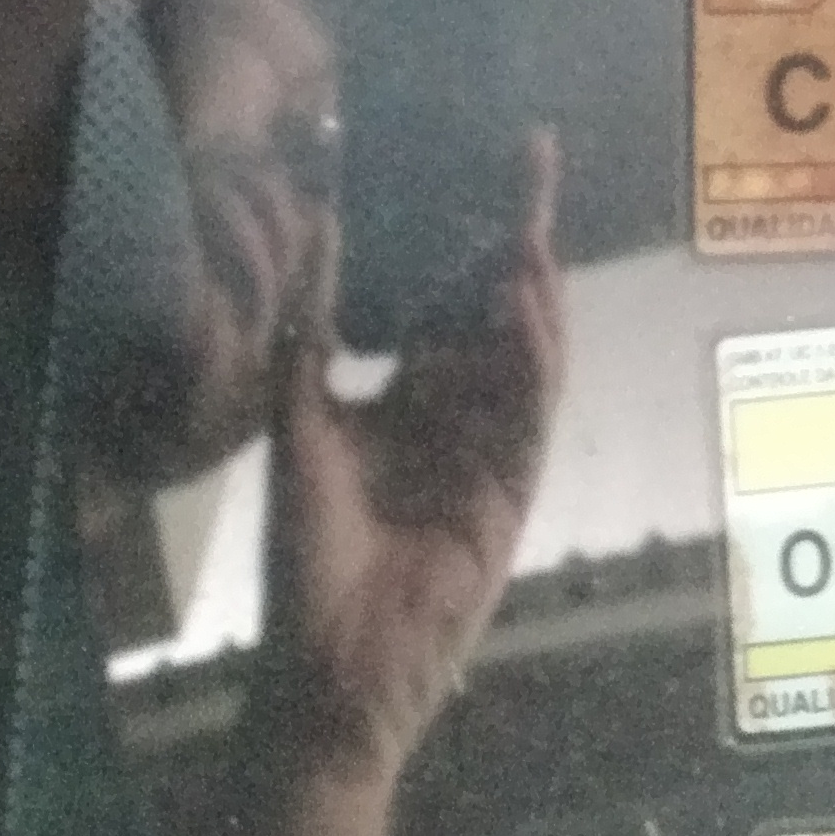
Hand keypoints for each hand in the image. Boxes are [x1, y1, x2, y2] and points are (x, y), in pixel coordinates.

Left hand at [254, 133, 564, 802]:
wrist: (327, 670)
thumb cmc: (305, 561)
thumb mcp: (300, 427)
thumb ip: (314, 338)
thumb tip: (322, 237)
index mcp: (404, 404)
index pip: (444, 303)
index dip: (464, 239)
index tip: (476, 173)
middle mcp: (454, 420)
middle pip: (494, 315)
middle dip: (513, 242)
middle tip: (530, 165)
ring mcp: (490, 457)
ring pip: (522, 357)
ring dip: (528, 295)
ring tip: (528, 231)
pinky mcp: (510, 497)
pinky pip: (530, 417)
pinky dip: (534, 362)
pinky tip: (527, 311)